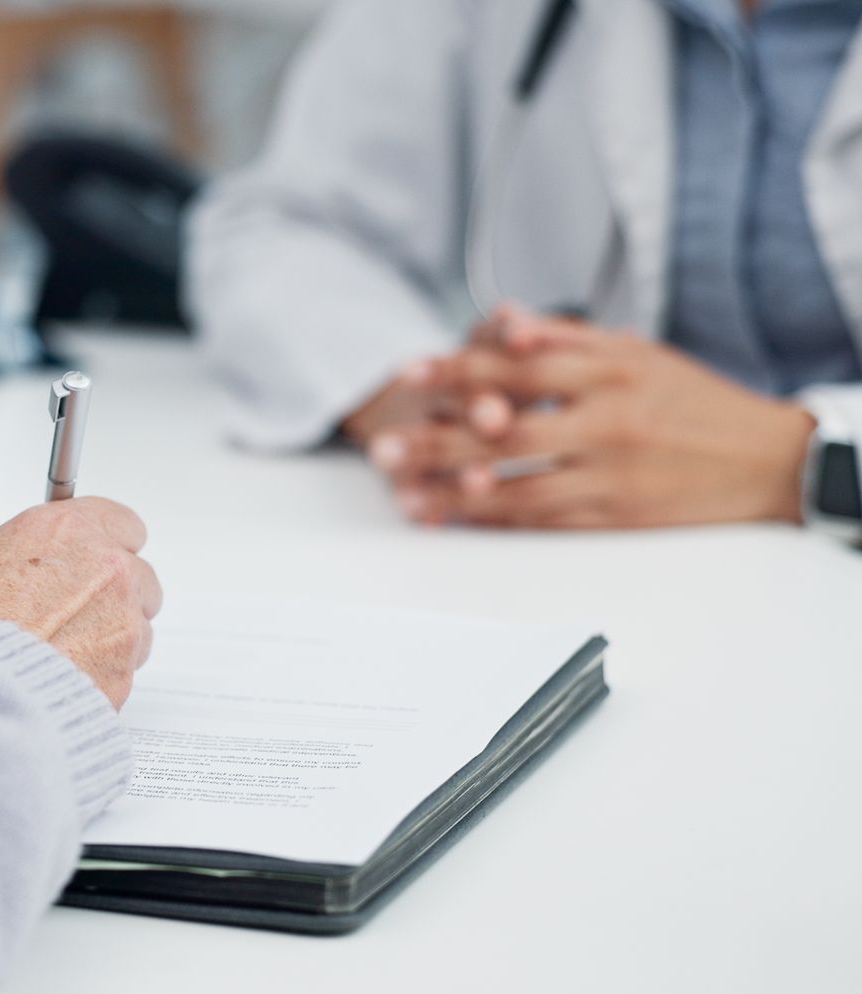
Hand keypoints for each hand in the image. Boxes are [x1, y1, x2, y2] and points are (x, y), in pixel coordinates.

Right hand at [0, 498, 161, 708]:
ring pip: (137, 629)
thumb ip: (24, 557)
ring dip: (110, 640)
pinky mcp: (124, 675)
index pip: (123, 525)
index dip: (107, 546)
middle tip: (74, 615)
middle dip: (113, 597)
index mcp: (68, 532)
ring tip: (61, 656)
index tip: (97, 559)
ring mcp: (122, 624)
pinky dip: (101, 679)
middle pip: (139, 578)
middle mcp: (106, 571)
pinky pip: (125, 674)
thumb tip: (32, 567)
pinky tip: (60, 681)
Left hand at [366, 310, 816, 528]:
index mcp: (609, 370)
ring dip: (452, 490)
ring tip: (403, 492)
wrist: (765, 460)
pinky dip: (491, 520)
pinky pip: (541, 519)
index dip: (458, 368)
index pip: (518, 365)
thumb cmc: (693, 400)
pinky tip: (452, 518)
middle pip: (504, 428)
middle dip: (436, 437)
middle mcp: (605, 420)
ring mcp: (609, 472)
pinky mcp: (614, 515)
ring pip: (515, 483)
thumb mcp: (636, 352)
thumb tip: (502, 319)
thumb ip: (565, 336)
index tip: (410, 372)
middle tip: (382, 446)